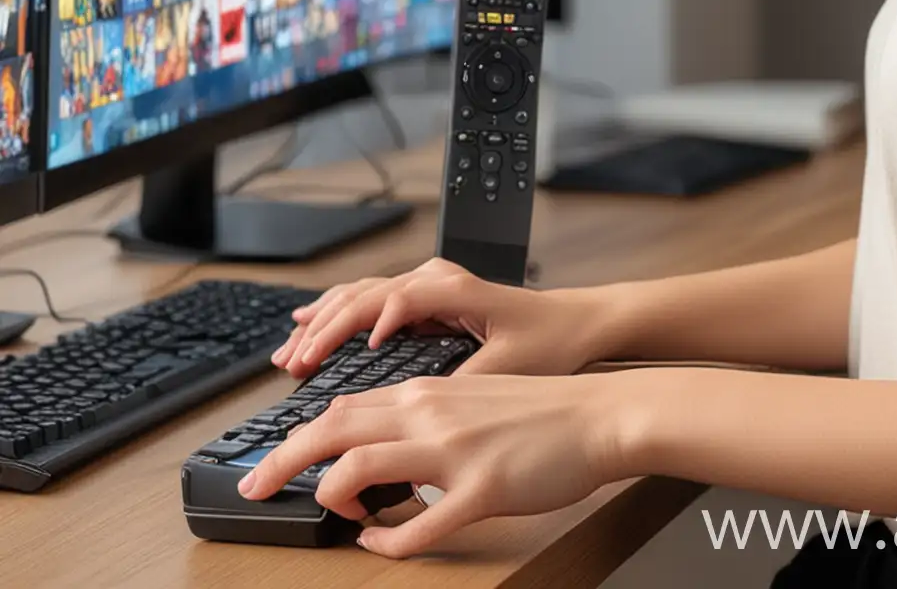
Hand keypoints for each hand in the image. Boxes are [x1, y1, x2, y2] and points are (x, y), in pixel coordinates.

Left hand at [235, 373, 623, 556]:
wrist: (602, 414)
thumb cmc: (544, 410)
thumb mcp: (473, 398)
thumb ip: (424, 418)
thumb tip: (379, 449)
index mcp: (428, 392)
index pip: (342, 407)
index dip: (296, 436)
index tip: (270, 462)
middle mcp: (432, 413)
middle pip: (333, 430)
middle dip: (281, 461)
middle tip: (252, 491)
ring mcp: (455, 452)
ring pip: (360, 466)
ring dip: (331, 496)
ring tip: (336, 513)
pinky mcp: (483, 490)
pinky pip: (417, 527)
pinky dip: (387, 543)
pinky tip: (382, 545)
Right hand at [270, 258, 609, 378]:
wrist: (581, 322)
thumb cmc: (551, 341)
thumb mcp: (505, 367)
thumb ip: (458, 383)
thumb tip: (411, 409)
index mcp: (453, 290)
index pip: (387, 301)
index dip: (352, 330)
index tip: (325, 362)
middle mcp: (437, 279)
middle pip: (364, 293)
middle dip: (321, 328)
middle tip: (289, 366)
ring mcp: (431, 283)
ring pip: (362, 292)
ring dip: (323, 320)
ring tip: (290, 351)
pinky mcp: (430, 296)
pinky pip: (372, 298)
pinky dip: (339, 312)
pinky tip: (314, 323)